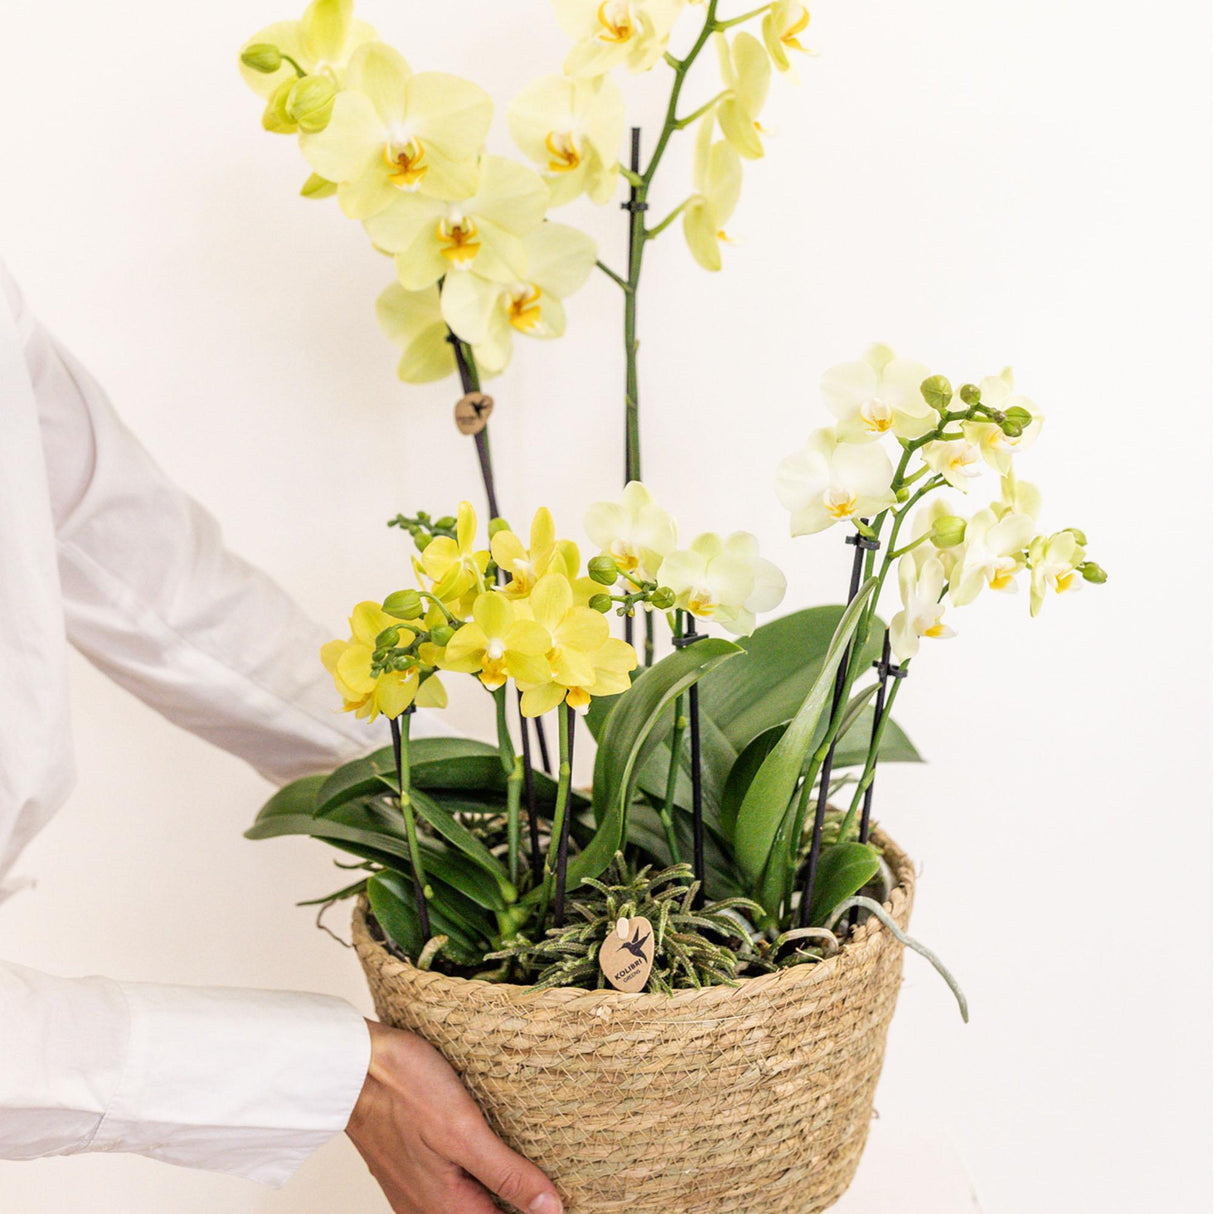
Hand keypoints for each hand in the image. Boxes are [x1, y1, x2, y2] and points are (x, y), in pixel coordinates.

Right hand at [347, 1020, 563, 1213]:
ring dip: (499, 1191)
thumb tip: (550, 1209)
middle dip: (519, 1203)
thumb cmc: (404, 1089)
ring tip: (531, 1165)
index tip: (565, 1196)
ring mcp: (416, 1189)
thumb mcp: (464, 1130)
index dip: (538, 1211)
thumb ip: (505, 1173)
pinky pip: (451, 1186)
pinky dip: (476, 1176)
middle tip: (554, 1179)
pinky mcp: (410, 1167)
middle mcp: (428, 1208)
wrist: (350, 1066)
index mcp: (447, 1207)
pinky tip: (490, 1151)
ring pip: (469, 1203)